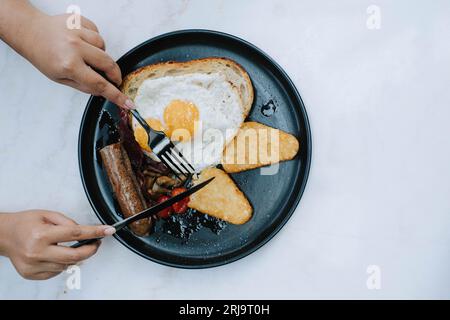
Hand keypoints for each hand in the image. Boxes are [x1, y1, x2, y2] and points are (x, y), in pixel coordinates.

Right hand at [0, 210, 115, 279]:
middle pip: (74, 256)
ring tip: (69, 246)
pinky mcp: (32, 274)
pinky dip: (61, 263)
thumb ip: (67, 222)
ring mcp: (34, 266)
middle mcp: (37, 252)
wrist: (4, 235)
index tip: (108, 231)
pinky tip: (56, 254)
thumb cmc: (25, 223)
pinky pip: (56, 271)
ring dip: (75, 256)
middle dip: (91, 250)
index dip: (95, 232)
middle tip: (96, 243)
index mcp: (41, 235)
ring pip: (66, 265)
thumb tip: (84, 231)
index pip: (76, 234)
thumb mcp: (47, 214)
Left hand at [17, 12, 133, 108]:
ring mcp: (77, 31)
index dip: (116, 95)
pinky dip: (94, 40)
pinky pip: (97, 33)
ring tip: (87, 55)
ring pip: (103, 46)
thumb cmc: (43, 56)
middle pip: (108, 63)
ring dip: (100, 54)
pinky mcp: (79, 20)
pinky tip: (83, 42)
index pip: (99, 84)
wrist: (30, 32)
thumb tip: (102, 91)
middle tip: (114, 79)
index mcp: (69, 65)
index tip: (128, 102)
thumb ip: (83, 86)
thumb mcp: (60, 78)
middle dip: (114, 74)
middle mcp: (74, 47)